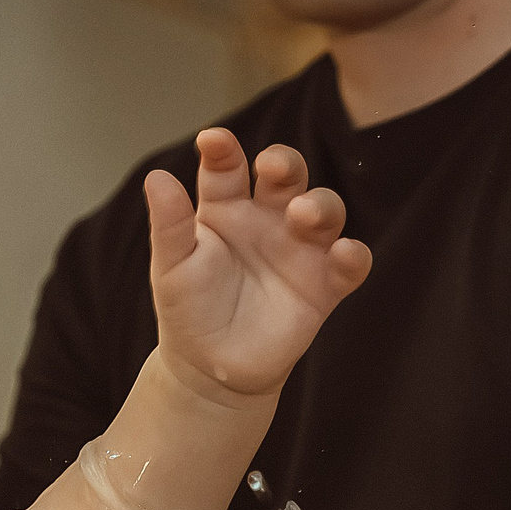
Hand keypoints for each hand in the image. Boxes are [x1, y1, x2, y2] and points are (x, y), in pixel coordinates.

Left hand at [146, 129, 371, 407]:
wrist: (210, 368)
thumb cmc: (188, 310)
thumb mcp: (172, 266)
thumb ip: (169, 224)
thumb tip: (156, 178)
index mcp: (225, 207)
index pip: (227, 167)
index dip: (223, 150)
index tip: (212, 141)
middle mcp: (267, 218)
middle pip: (287, 175)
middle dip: (285, 163)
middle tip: (273, 166)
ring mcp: (300, 248)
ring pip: (325, 209)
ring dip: (320, 205)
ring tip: (302, 214)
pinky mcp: (325, 285)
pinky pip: (350, 263)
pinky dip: (354, 256)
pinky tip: (345, 253)